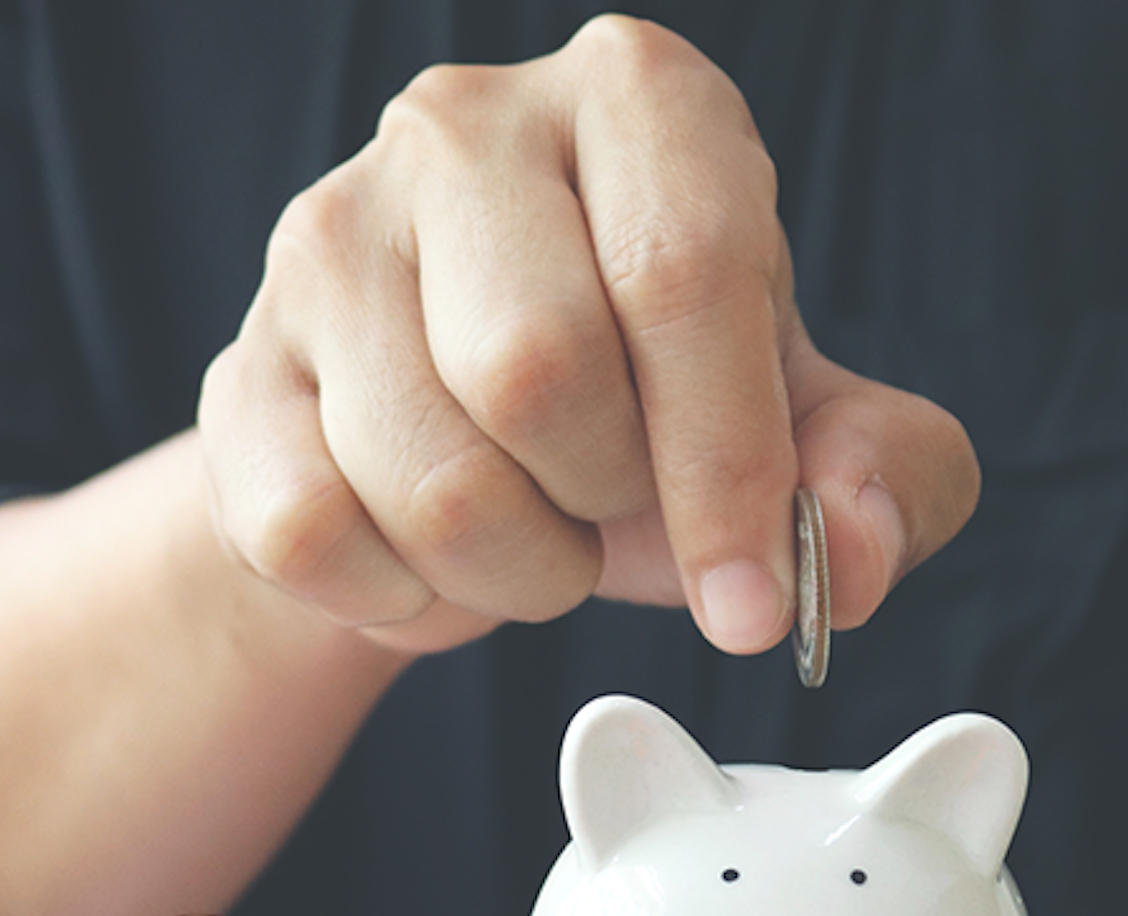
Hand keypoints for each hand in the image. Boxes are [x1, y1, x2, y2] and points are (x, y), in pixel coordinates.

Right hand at [199, 15, 977, 656]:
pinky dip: (402, 598)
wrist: (475, 442)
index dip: (729, 468)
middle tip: (620, 513)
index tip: (754, 601)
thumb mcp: (809, 428)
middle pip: (537, 369)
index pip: (684, 274)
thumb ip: (886, 476)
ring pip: (424, 473)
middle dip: (606, 504)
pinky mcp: (241, 362)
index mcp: (640, 102)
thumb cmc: (662, 409)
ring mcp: (330, 235)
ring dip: (514, 568)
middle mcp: (466, 126)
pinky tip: (437, 559)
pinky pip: (312, 535)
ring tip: (541, 535)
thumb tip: (851, 551)